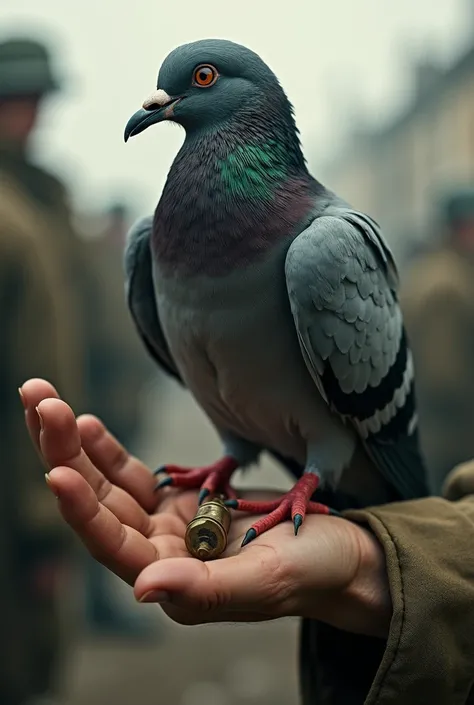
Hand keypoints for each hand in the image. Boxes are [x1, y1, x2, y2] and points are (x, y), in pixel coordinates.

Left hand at [20, 379, 390, 636]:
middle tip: (39, 402)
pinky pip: (131, 475)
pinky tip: (85, 423)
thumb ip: (206, 588)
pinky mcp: (180, 502)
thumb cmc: (312, 570)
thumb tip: (143, 590)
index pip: (114, 545)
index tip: (55, 470)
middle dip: (63, 454)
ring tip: (45, 399)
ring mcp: (167, 526)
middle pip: (98, 505)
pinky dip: (107, 449)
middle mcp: (161, 555)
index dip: (82, 509)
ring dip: (73, 443)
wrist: (338, 552)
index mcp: (174, 583)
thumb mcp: (267, 579)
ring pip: (106, 485)